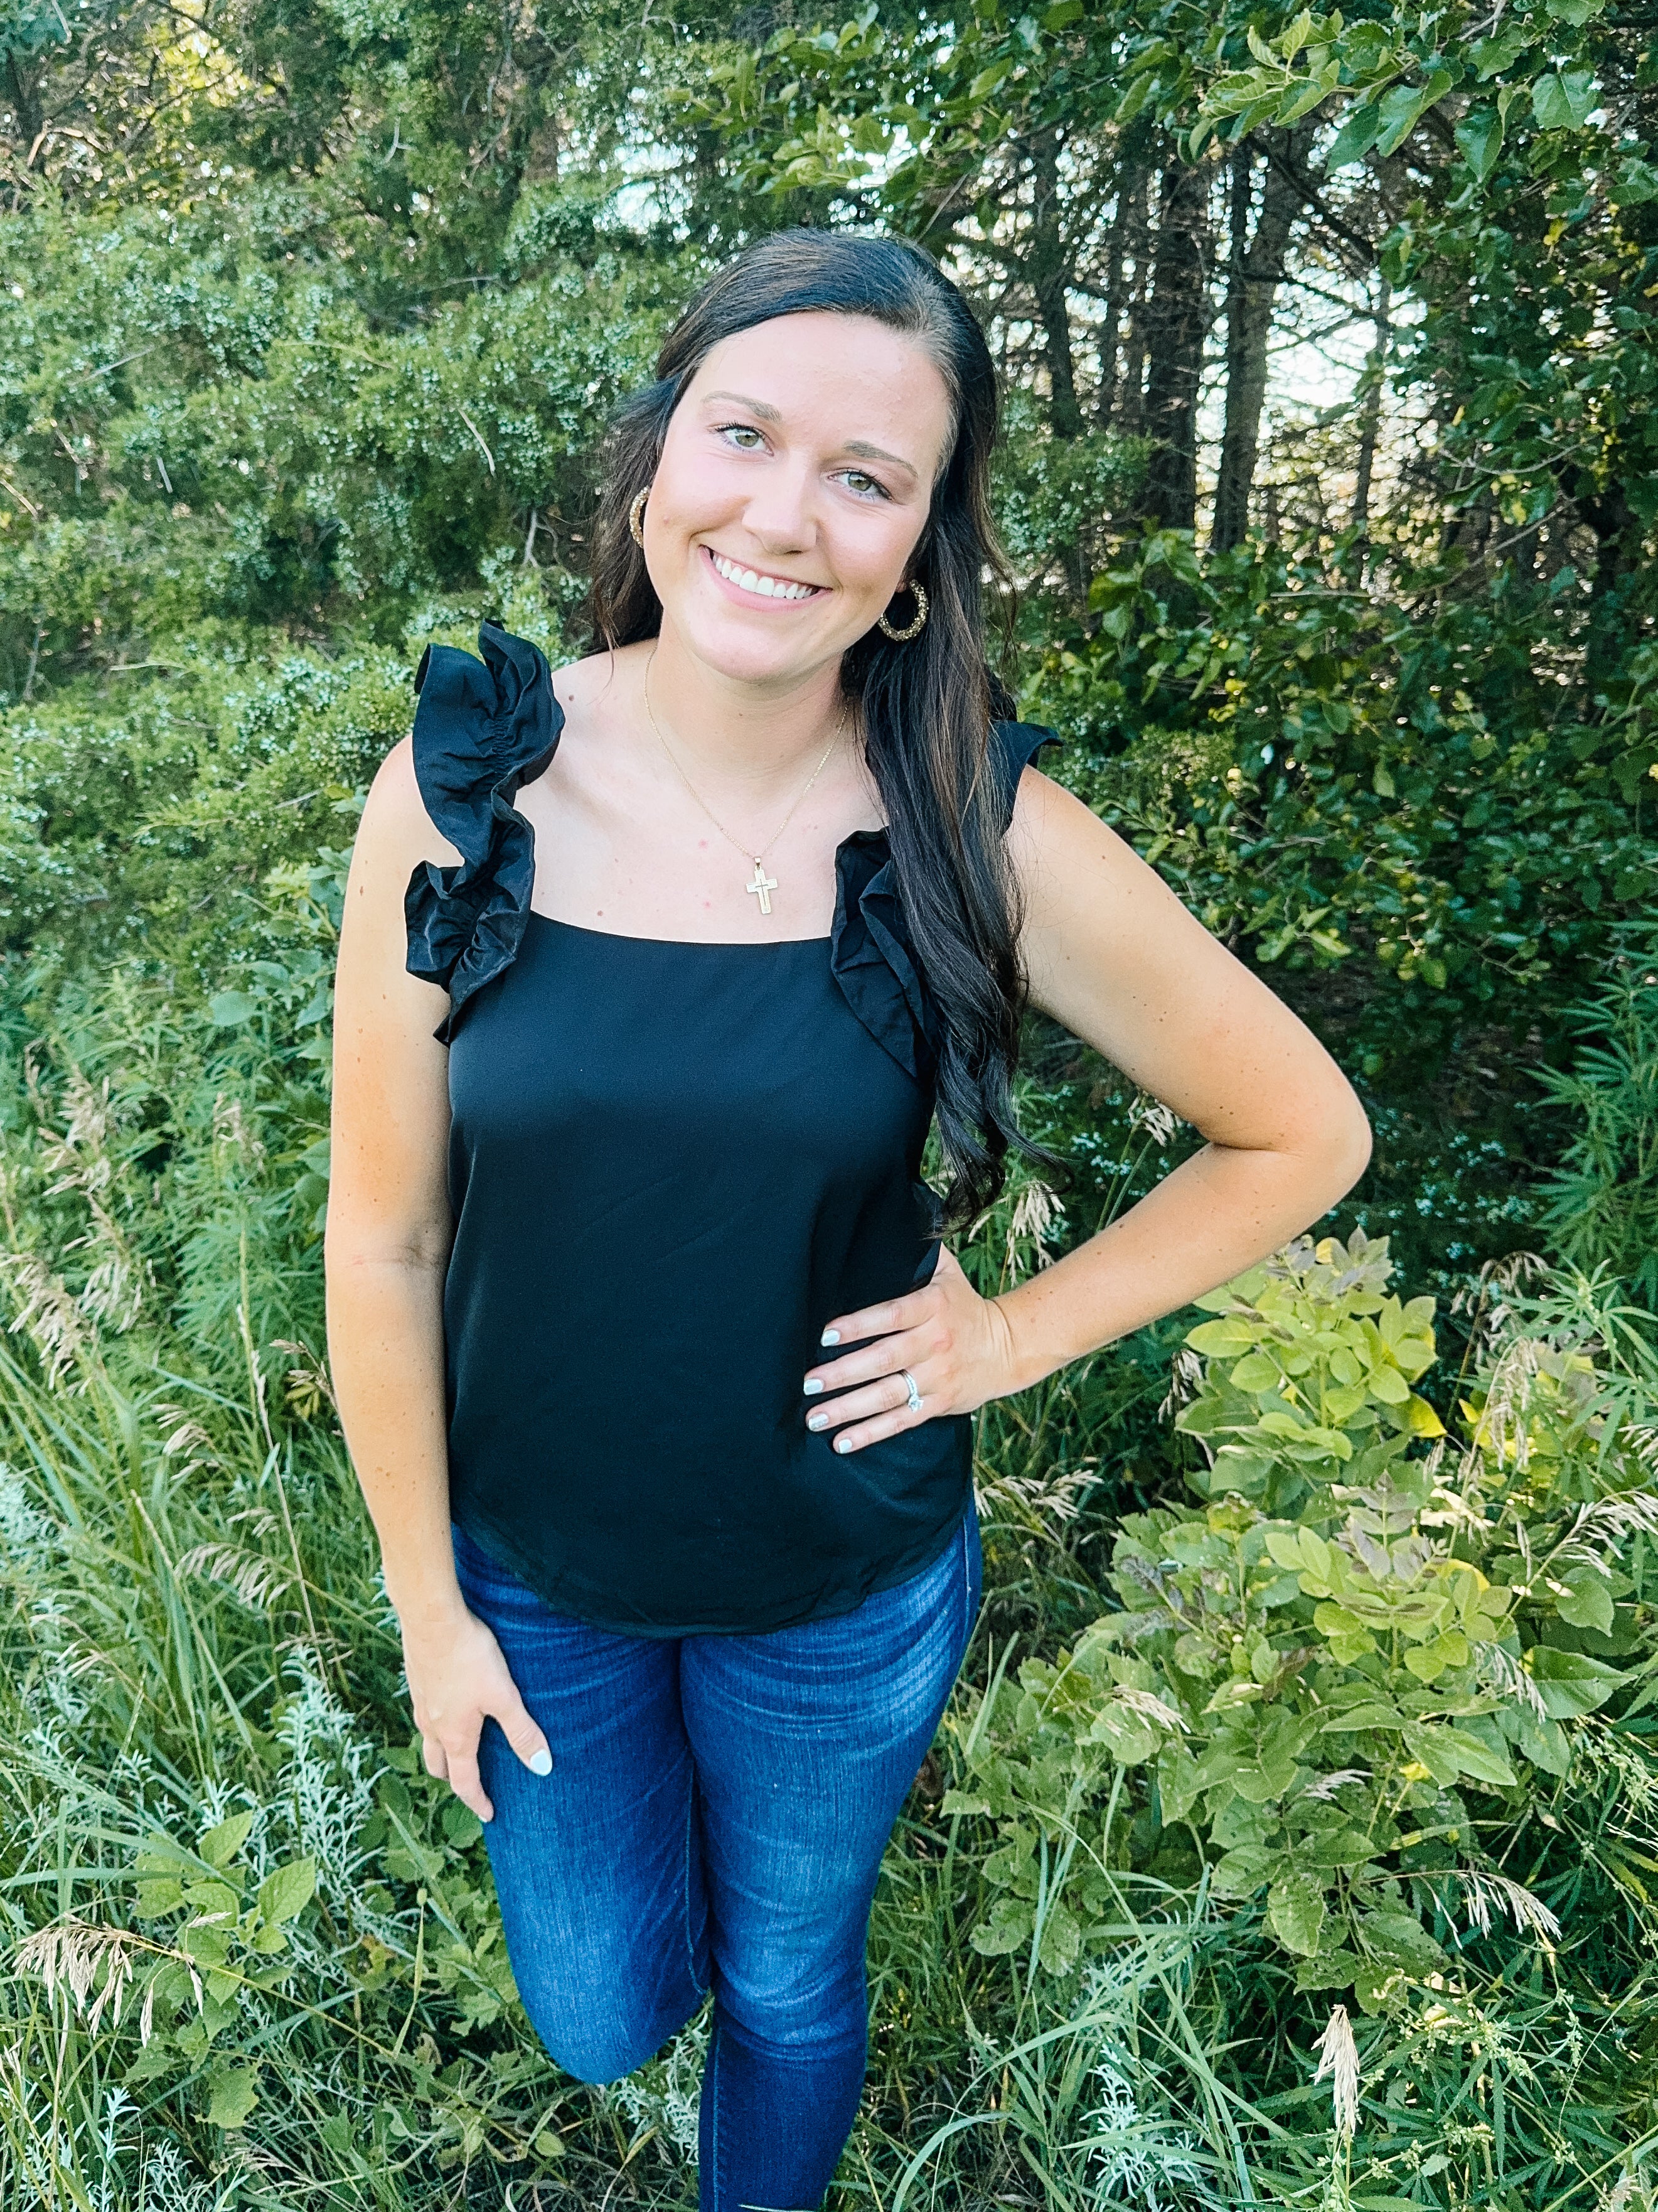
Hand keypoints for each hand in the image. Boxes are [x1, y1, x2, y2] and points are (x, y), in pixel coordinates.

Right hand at [400, 1603, 552, 1822]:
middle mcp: (433, 1726)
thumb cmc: (470, 1657)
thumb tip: (542, 1768)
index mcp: (455, 1736)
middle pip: (439, 1766)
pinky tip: (450, 1706)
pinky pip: (425, 1714)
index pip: (465, 1782)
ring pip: (429, 1740)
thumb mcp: (503, 1696)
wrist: (431, 1620)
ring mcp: (421, 1704)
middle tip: (472, 1784)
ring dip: (443, 1752)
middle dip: (455, 1779)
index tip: (490, 1813)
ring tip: (461, 1748)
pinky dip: (437, 1724)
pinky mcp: (417, 1681)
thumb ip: (522, 1732)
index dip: (478, 1800)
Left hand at [802, 1245, 1021, 1453]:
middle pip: (884, 1360)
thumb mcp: (946, 1271)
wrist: (1009, 1347)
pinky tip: (842, 1442)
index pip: (891, 1316)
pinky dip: (872, 1433)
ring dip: (849, 1409)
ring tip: (815, 1418)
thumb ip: (916, 1251)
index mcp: (932, 1307)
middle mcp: (935, 1344)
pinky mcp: (939, 1404)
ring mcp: (938, 1377)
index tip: (826, 1335)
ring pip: (889, 1395)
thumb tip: (888, 1217)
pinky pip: (902, 1421)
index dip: (859, 1325)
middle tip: (809, 1382)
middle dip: (843, 1373)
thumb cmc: (963, 1303)